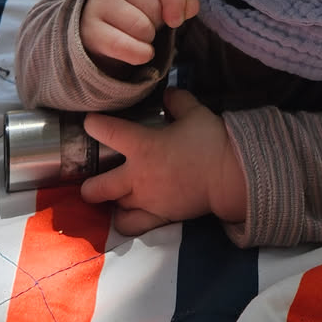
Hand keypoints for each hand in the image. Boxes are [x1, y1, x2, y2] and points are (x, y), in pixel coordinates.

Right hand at [78, 0, 197, 68]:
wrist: (95, 19)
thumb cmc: (134, 5)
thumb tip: (193, 6)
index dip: (176, 1)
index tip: (177, 20)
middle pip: (154, 7)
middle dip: (157, 22)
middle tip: (147, 23)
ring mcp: (99, 3)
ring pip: (141, 27)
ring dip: (147, 38)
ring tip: (139, 35)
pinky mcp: (89, 29)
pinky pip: (121, 45)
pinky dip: (138, 53)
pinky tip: (142, 53)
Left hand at [81, 89, 247, 235]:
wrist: (231, 176)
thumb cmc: (210, 141)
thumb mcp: (194, 112)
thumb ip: (177, 101)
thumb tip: (168, 95)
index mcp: (142, 146)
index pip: (106, 132)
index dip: (94, 125)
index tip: (90, 122)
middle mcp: (137, 176)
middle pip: (96, 188)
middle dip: (90, 185)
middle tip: (93, 178)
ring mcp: (146, 200)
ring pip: (113, 207)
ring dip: (110, 202)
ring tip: (112, 197)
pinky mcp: (159, 217)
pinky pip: (132, 226)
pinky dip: (126, 222)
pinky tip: (127, 215)